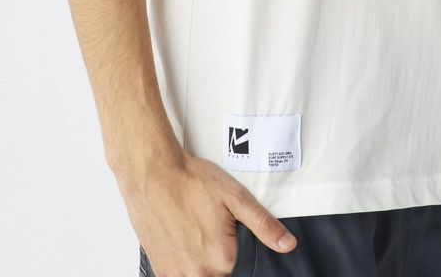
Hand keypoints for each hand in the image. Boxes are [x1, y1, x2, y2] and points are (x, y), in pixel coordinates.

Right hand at [119, 147, 296, 275]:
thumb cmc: (190, 181)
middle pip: (219, 276)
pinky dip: (184, 266)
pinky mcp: (160, 271)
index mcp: (220, 259)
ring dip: (200, 264)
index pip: (240, 271)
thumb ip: (263, 224)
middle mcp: (197, 274)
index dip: (235, 254)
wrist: (152, 173)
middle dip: (218, 258)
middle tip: (207, 230)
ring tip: (194, 234)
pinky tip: (183, 242)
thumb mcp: (234, 197)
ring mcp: (175, 275)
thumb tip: (287, 244)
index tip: (225, 239)